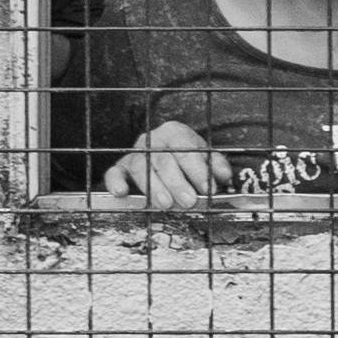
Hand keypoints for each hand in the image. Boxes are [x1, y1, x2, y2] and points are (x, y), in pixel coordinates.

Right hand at [99, 118, 228, 207]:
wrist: (163, 151)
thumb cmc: (186, 157)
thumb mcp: (204, 156)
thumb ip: (215, 165)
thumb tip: (224, 176)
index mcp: (175, 133)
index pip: (186, 150)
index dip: (198, 170)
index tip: (208, 189)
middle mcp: (152, 140)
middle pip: (163, 160)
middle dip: (177, 183)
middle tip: (189, 202)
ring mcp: (134, 152)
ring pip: (140, 168)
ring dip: (154, 188)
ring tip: (166, 204)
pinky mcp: (120, 166)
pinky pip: (113, 172)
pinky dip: (115, 182)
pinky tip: (121, 193)